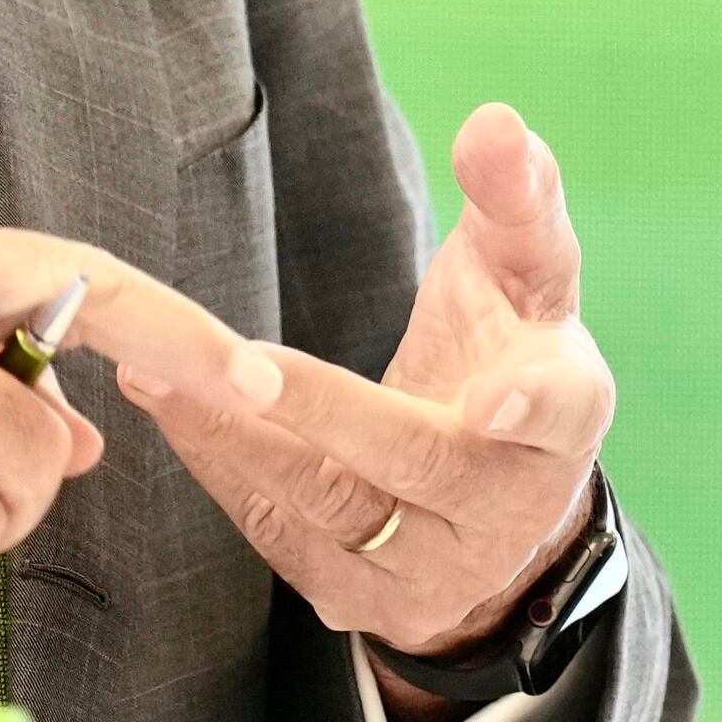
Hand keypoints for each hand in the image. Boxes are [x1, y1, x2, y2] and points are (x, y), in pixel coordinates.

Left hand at [118, 104, 613, 673]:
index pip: (559, 409)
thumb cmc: (505, 353)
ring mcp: (432, 570)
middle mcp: (504, 510)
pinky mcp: (361, 600)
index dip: (529, 404)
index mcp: (562, 420)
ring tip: (159, 371)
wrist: (490, 501)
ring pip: (326, 504)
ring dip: (235, 435)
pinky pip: (277, 532)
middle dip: (321, 409)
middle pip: (412, 461)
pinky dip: (217, 466)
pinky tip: (165, 405)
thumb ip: (513, 195)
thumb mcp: (524, 275)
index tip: (490, 401)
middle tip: (240, 359)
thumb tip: (497, 122)